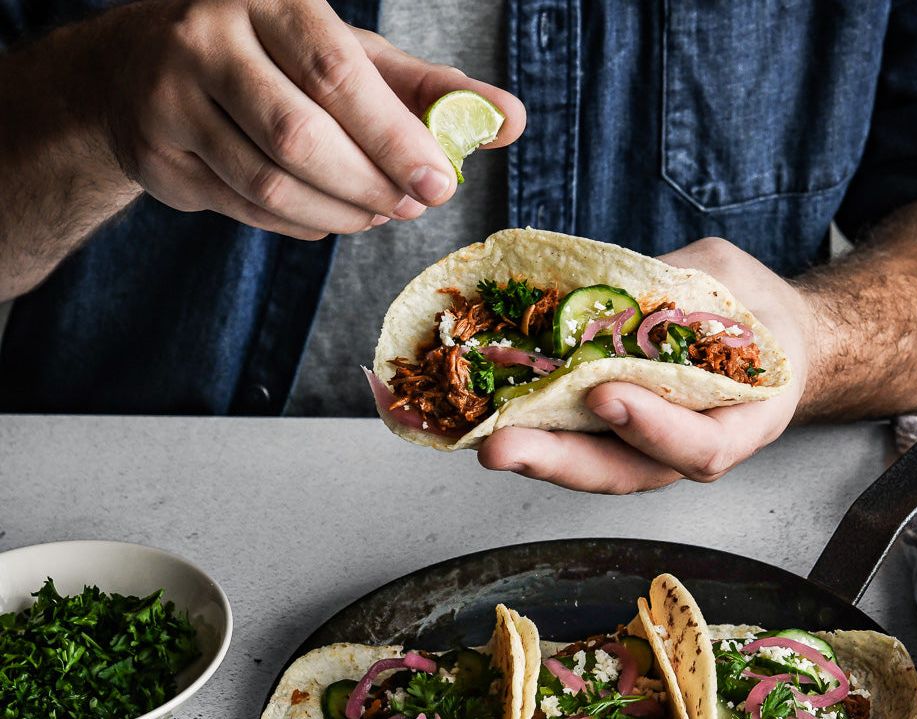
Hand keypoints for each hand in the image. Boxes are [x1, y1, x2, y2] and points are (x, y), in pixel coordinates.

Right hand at [88, 0, 524, 239]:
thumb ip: (428, 91)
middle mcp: (207, 38)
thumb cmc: (274, 61)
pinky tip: (328, 214)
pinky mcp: (156, 154)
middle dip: (369, 186)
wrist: (146, 68)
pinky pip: (246, 210)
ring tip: (376, 214)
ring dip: (340, 213)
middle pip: (300, 137)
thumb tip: (511, 121)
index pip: (336, 74)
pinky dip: (301, 223)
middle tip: (411, 207)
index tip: (440, 184)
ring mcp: (171, 98)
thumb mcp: (352, 58)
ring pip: (271, 184)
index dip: (393, 138)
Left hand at [478, 238, 811, 492]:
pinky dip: (534, 431)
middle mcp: (689, 448)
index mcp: (744, 421)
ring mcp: (645, 448)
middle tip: (501, 446)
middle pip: (626, 473)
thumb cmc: (751, 309)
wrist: (762, 333)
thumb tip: (607, 284)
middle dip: (560, 462)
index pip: (701, 446)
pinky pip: (576, 440)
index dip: (654, 429)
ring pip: (591, 466)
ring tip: (483, 439)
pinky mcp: (611, 435)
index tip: (605, 396)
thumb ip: (679, 289)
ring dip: (534, 455)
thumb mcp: (727, 277)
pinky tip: (490, 416)